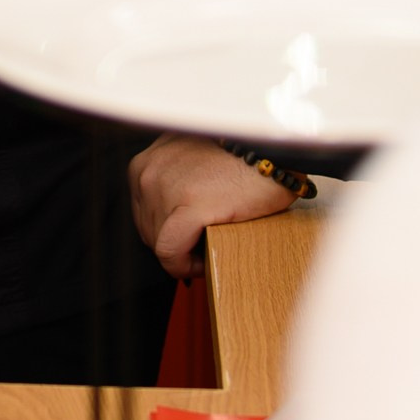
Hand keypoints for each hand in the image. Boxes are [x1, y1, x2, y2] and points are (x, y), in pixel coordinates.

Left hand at [129, 134, 302, 273]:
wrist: (275, 153)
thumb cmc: (244, 158)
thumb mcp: (193, 159)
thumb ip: (175, 179)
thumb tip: (170, 218)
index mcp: (150, 158)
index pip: (144, 212)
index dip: (166, 233)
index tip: (187, 241)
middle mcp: (149, 169)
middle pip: (149, 228)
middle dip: (175, 244)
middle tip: (202, 248)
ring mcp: (164, 186)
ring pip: (159, 243)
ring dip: (184, 254)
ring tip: (210, 248)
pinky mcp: (188, 206)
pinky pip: (172, 252)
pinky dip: (186, 265)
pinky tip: (206, 262)